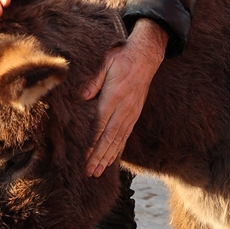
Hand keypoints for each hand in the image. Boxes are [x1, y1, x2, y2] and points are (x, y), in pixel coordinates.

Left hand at [82, 19, 167, 176]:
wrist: (147, 55)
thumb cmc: (123, 57)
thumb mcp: (106, 63)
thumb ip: (94, 82)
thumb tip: (82, 97)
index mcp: (114, 96)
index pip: (101, 125)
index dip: (92, 144)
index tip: (85, 157)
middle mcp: (124, 108)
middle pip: (109, 138)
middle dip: (99, 157)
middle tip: (90, 172)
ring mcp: (131, 112)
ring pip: (118, 139)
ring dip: (108, 157)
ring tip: (99, 171)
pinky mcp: (134, 113)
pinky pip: (125, 135)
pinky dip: (118, 148)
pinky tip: (112, 158)